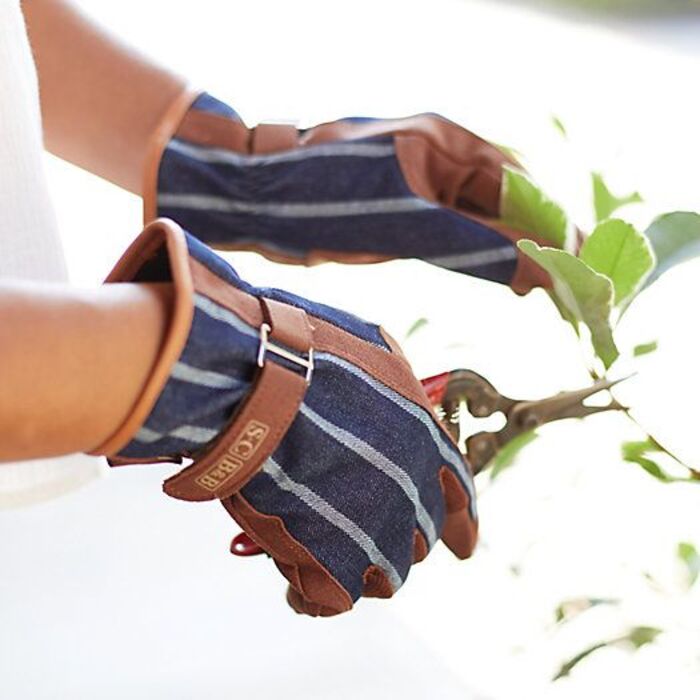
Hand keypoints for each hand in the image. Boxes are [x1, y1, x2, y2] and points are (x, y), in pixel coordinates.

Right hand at [97, 219, 477, 614]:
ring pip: (382, 576)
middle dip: (394, 539)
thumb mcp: (374, 348)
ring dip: (357, 570)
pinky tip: (294, 585)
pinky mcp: (328, 563)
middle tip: (358, 531)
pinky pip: (329, 600)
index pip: (460, 499)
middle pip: (418, 541)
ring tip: (326, 557)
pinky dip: (310, 595)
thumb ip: (398, 380)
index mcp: (426, 443)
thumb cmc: (303, 352)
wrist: (253, 378)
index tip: (463, 549)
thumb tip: (401, 388)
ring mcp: (374, 532)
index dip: (461, 526)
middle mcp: (411, 493)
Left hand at [145, 93, 551, 294]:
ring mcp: (420, 185)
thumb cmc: (324, 197)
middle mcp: (439, 159)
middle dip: (534, 242)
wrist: (257, 203)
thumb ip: (476, 246)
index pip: (519, 185)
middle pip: (504, 203)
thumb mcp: (409, 222)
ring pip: (479, 222)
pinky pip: (451, 234)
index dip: (551, 225)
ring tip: (540, 288)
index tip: (577, 263)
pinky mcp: (401, 212)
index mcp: (447, 142)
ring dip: (508, 253)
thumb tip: (540, 268)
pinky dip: (476, 257)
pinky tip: (499, 277)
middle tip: (564, 285)